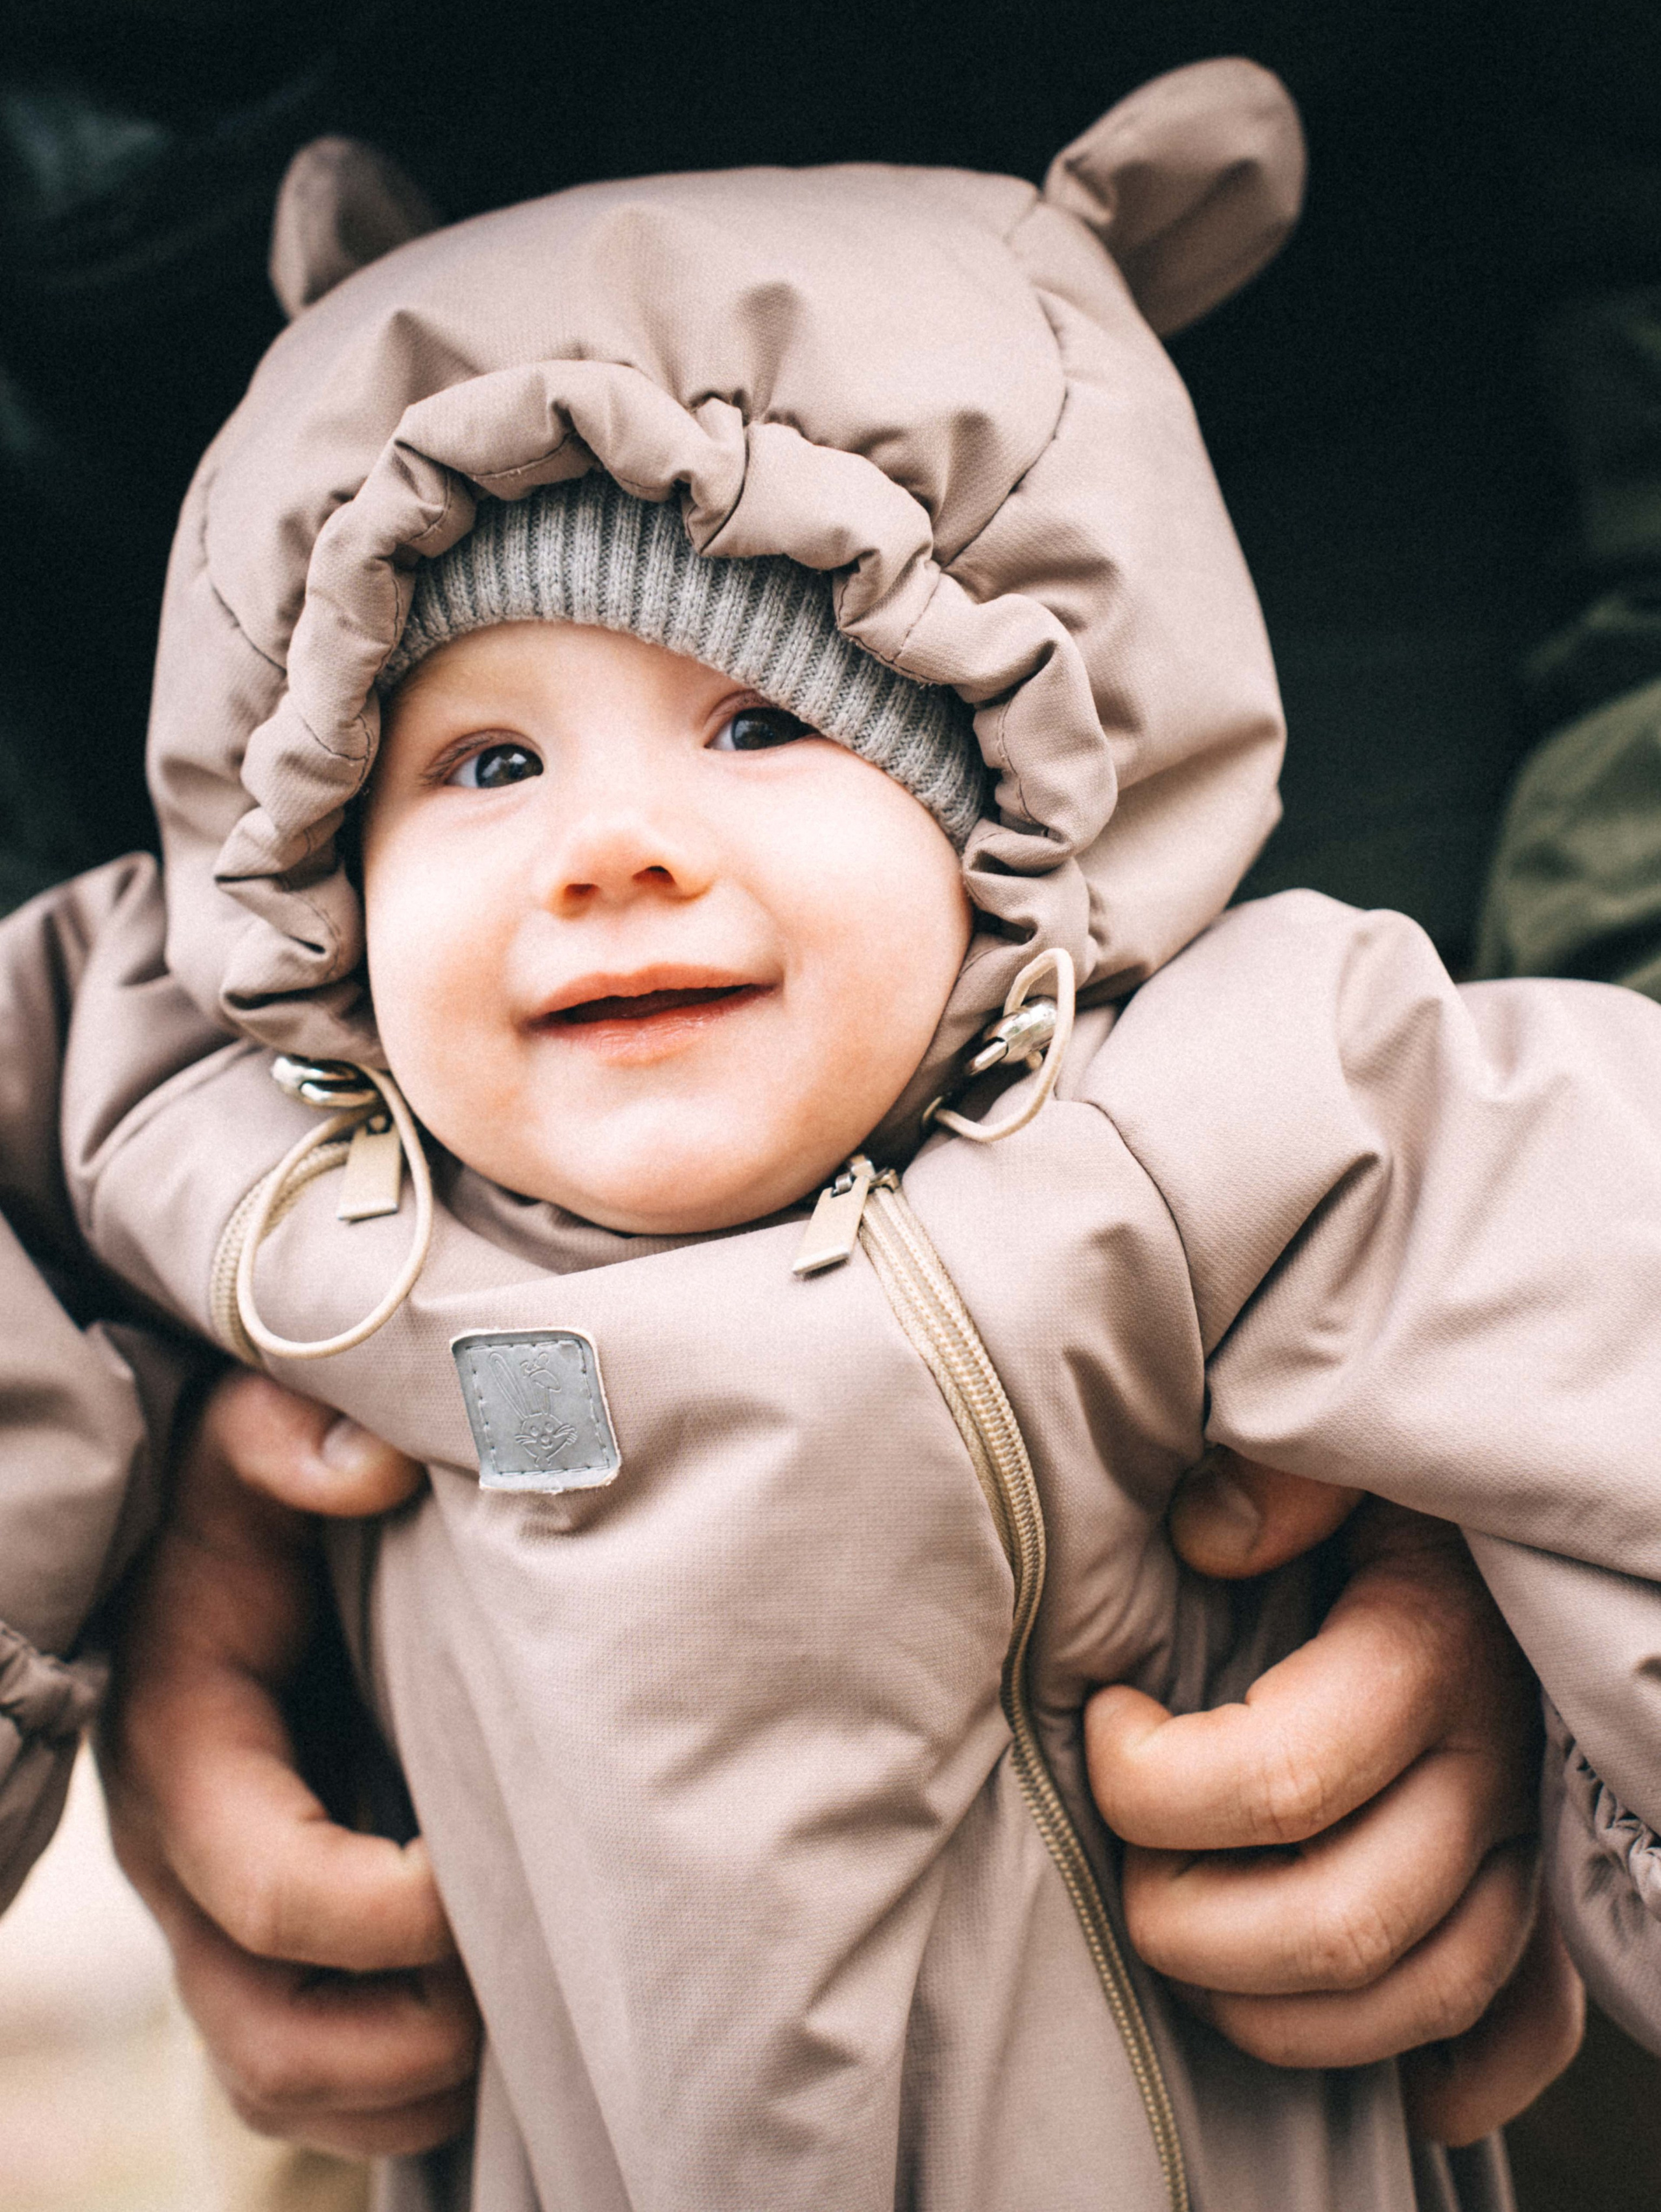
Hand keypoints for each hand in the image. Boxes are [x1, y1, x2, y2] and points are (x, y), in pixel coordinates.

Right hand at [100, 1371, 479, 2155]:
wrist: (220, 1544)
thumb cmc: (251, 1497)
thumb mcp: (247, 1440)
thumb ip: (289, 1437)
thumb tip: (376, 1465)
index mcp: (184, 1760)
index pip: (274, 1890)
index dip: (395, 1908)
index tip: (498, 1859)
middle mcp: (186, 1866)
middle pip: (271, 2036)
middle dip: (409, 2039)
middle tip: (532, 1974)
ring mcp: (216, 1919)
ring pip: (287, 2081)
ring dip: (412, 2085)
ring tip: (528, 2024)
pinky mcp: (261, 1941)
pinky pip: (307, 2078)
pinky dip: (398, 2092)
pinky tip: (497, 2038)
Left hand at [1087, 1457, 1582, 2144]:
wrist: (1517, 1477)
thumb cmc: (1395, 1460)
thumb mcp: (1342, 1434)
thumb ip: (1279, 1467)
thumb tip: (1208, 1535)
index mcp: (1429, 1649)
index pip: (1279, 1778)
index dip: (1151, 1779)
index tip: (1103, 1716)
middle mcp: (1491, 1762)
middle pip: (1342, 1920)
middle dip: (1191, 1925)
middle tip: (1125, 1860)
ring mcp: (1527, 1833)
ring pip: (1420, 1994)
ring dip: (1278, 2015)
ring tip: (1185, 1945)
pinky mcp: (1544, 1876)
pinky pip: (1526, 2022)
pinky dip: (1459, 2076)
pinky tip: (1400, 2095)